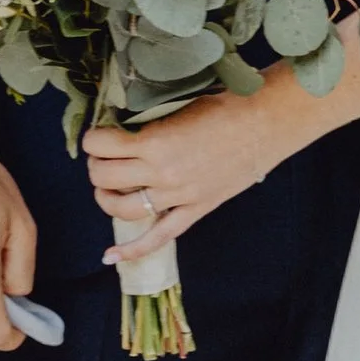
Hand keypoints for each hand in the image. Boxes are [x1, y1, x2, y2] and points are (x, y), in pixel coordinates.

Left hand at [85, 82, 309, 257]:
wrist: (266, 124)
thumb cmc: (226, 106)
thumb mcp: (179, 104)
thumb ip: (149, 120)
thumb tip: (120, 124)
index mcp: (155, 141)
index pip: (102, 145)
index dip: (93, 138)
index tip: (97, 135)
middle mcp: (161, 173)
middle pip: (105, 176)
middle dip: (96, 165)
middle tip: (102, 157)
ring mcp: (178, 196)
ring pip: (122, 208)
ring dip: (105, 197)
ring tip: (107, 187)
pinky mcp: (195, 210)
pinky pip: (159, 237)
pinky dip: (133, 250)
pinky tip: (111, 255)